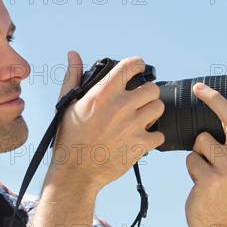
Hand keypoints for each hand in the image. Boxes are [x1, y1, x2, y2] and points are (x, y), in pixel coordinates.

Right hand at [47, 51, 164, 192]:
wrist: (75, 172)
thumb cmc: (69, 138)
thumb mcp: (67, 104)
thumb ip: (73, 76)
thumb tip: (73, 54)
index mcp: (103, 93)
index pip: (131, 65)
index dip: (138, 65)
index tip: (138, 69)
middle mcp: (120, 106)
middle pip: (152, 89)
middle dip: (147, 94)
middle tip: (138, 102)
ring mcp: (133, 126)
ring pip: (159, 108)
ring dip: (152, 113)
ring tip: (141, 119)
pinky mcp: (140, 145)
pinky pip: (160, 134)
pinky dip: (153, 137)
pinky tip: (141, 138)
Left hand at [185, 83, 226, 226]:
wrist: (215, 223)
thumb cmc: (224, 190)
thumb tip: (222, 112)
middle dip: (212, 98)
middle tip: (198, 88)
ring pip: (202, 139)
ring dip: (197, 152)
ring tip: (205, 170)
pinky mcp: (210, 179)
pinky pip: (191, 157)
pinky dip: (190, 166)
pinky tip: (199, 181)